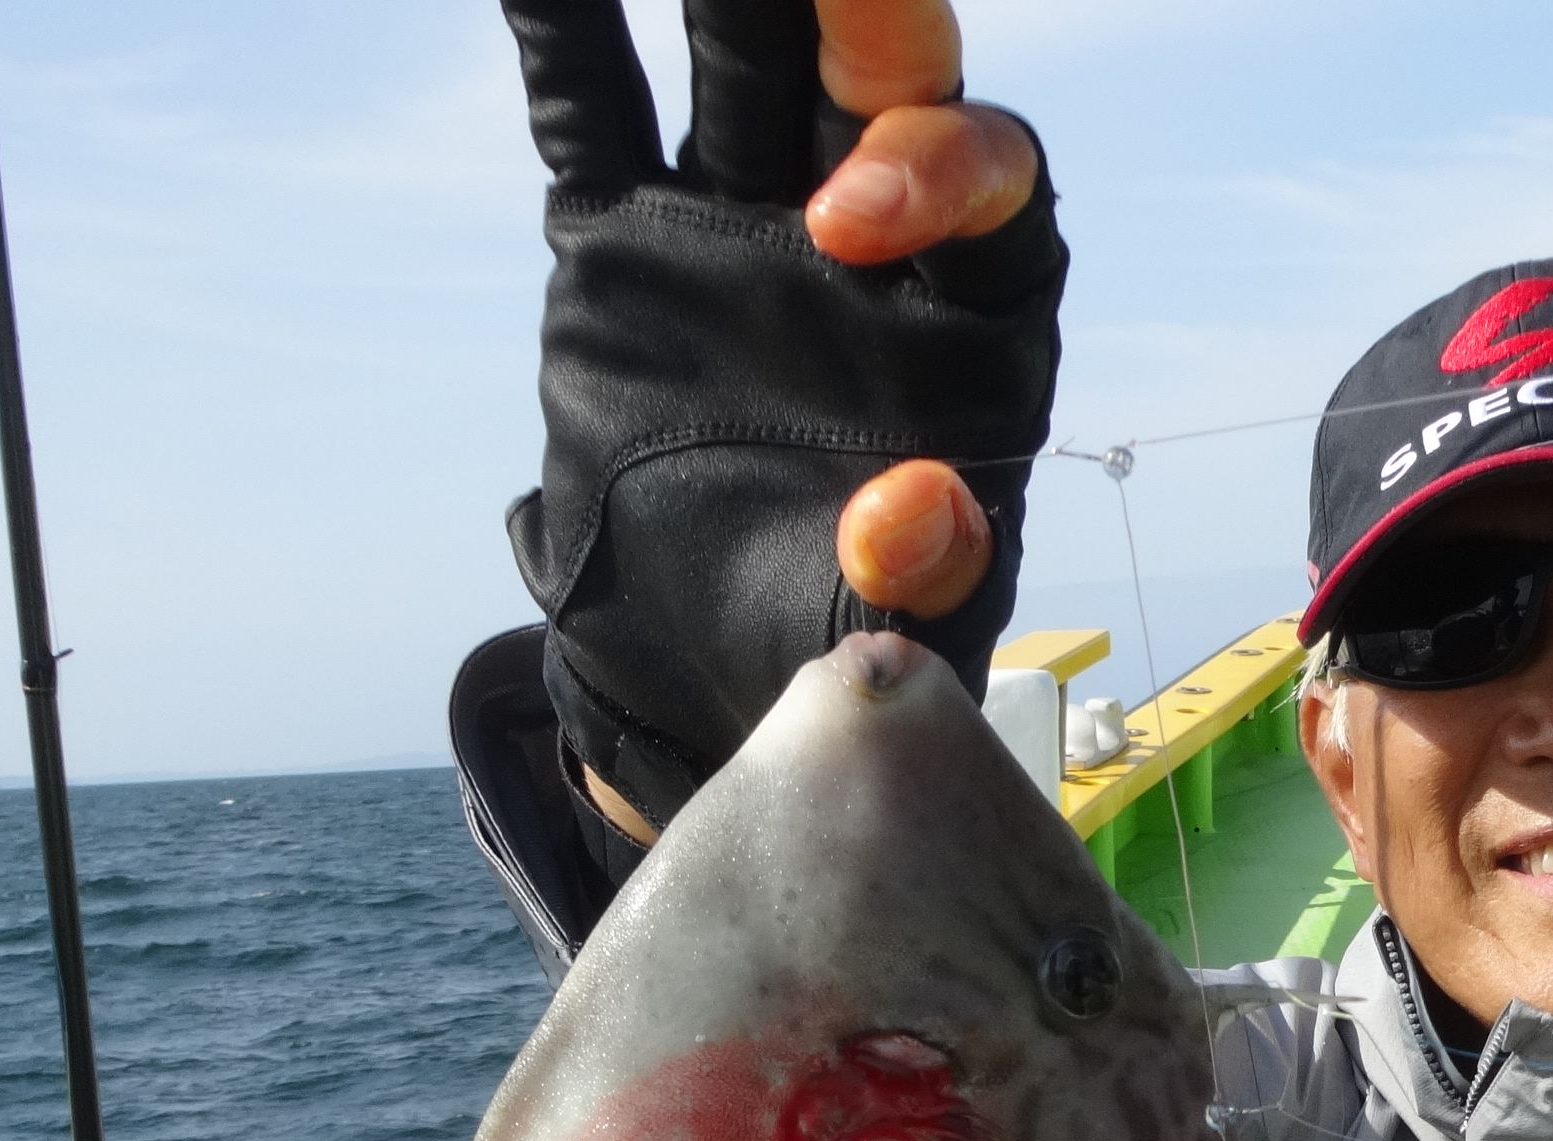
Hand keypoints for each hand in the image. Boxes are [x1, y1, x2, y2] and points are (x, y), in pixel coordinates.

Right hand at [503, 0, 1064, 831]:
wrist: (692, 663)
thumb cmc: (823, 637)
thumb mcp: (879, 635)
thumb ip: (912, 579)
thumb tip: (919, 508)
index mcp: (973, 327)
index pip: (991, 203)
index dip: (935, 176)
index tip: (844, 216)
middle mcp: (874, 247)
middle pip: (889, 91)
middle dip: (865, 18)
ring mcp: (746, 223)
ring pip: (747, 63)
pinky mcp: (628, 238)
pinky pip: (591, 104)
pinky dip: (560, 21)